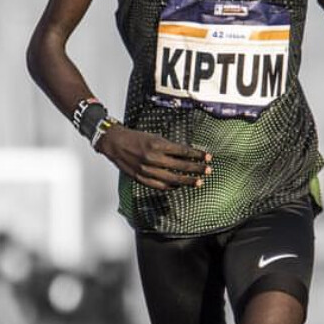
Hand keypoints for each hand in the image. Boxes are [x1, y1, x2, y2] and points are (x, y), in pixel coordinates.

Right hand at [97, 125, 211, 191]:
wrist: (115, 143)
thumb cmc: (135, 137)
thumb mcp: (155, 136)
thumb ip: (169, 146)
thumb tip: (187, 154)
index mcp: (157, 144)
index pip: (183, 151)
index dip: (197, 155)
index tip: (208, 157)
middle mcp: (153, 158)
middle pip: (181, 166)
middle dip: (197, 169)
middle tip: (208, 170)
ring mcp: (147, 170)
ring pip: (172, 179)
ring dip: (187, 181)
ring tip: (198, 182)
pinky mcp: (141, 178)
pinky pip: (160, 186)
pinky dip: (171, 186)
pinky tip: (179, 186)